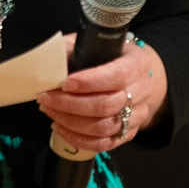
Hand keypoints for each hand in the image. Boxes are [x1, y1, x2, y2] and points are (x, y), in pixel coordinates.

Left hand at [35, 36, 167, 154]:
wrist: (138, 76)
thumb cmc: (113, 57)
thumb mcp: (98, 44)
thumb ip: (75, 48)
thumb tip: (50, 63)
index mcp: (137, 64)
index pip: (117, 75)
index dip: (89, 82)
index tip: (64, 83)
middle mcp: (142, 91)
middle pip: (106, 105)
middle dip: (70, 104)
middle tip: (46, 97)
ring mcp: (137, 116)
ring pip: (102, 127)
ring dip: (69, 121)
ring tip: (49, 110)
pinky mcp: (128, 133)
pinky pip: (103, 144)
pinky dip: (77, 138)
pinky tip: (60, 126)